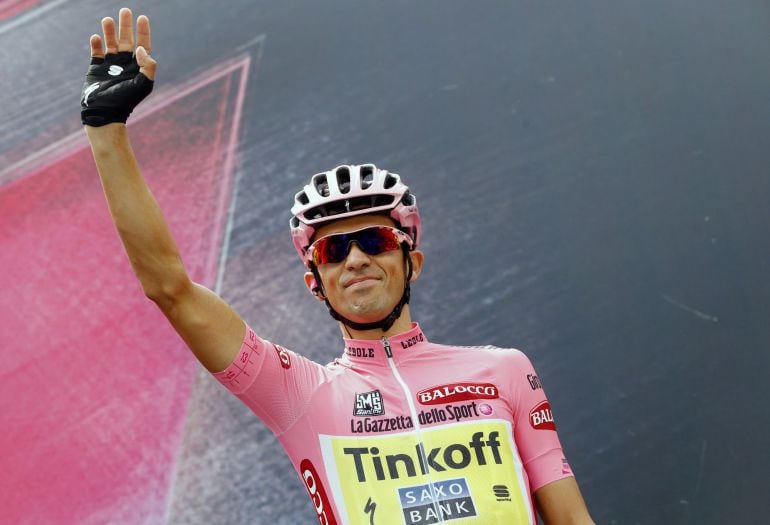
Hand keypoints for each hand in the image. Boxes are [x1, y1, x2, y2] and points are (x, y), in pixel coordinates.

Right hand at [81, 8, 155, 126]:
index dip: (143, 32)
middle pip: (127, 40)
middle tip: (125, 10)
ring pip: (111, 43)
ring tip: (107, 20)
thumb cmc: (126, 100)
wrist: (105, 110)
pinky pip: (96, 52)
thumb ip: (147, 66)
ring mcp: (110, 66)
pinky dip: (96, 44)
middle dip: (126, 26)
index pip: (143, 46)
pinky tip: (96, 37)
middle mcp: (125, 65)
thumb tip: (140, 48)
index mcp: (137, 68)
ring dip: (109, 32)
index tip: (142, 18)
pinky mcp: (96, 68)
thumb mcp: (143, 84)